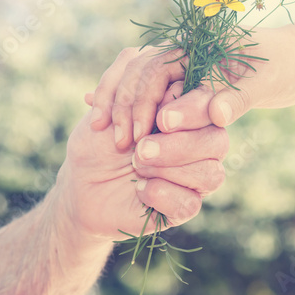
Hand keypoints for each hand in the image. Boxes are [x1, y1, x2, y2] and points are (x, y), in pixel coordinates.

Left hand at [57, 81, 227, 241]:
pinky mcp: (183, 207)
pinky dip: (162, 195)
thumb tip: (178, 87)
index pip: (210, 106)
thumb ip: (143, 91)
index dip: (194, 110)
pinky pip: (190, 205)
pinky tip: (139, 190)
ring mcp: (194, 178)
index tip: (162, 119)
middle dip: (178, 145)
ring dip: (168, 169)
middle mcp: (198, 144)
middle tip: (141, 148)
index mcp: (186, 114)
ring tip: (136, 166)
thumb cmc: (98, 140)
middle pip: (217, 141)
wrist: (77, 183)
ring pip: (211, 174)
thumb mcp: (112, 107)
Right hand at [90, 21, 294, 147]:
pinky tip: (114, 124)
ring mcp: (187, 67)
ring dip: (123, 108)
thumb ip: (222, 99)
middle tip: (117, 143)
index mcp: (197, 43)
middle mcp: (186, 52)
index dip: (139, 102)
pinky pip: (156, 95)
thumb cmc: (286, 65)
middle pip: (140, 76)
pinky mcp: (191, 83)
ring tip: (107, 135)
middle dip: (124, 107)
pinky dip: (135, 108)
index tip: (134, 137)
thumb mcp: (258, 84)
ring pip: (143, 86)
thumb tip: (174, 120)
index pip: (153, 69)